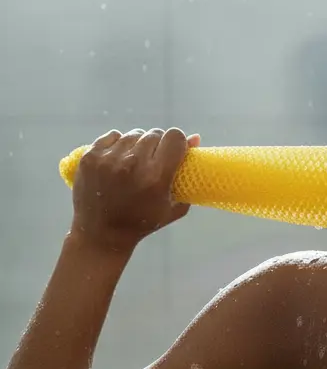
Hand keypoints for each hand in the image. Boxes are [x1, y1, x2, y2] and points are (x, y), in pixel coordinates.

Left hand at [71, 129, 200, 251]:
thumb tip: (195, 138)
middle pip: (155, 134)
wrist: (100, 234)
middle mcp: (132, 164)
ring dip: (138, 145)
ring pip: (134, 134)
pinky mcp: (90, 156)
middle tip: (152, 161)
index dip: (177, 142)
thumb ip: (188, 173)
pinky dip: (118, 144)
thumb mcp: (174, 205)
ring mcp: (108, 159)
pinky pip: (113, 136)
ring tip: (134, 162)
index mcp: (155, 176)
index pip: (174, 137)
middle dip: (158, 145)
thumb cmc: (143, 222)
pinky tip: (117, 159)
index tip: (173, 152)